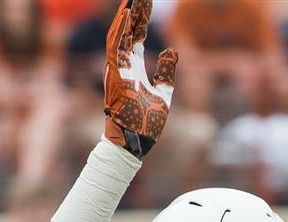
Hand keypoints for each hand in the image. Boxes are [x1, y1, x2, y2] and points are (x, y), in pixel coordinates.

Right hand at [103, 0, 176, 157]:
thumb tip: (172, 51)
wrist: (137, 141)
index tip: (145, 2)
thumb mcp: (164, 93)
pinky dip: (121, 30)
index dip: (140, 19)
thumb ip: (166, 71)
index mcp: (133, 67)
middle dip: (133, 11)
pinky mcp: (115, 75)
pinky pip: (116, 47)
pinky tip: (127, 14)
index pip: (135, 36)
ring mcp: (117, 68)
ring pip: (119, 34)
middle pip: (127, 31)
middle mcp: (123, 64)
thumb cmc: (147, 122)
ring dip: (126, 15)